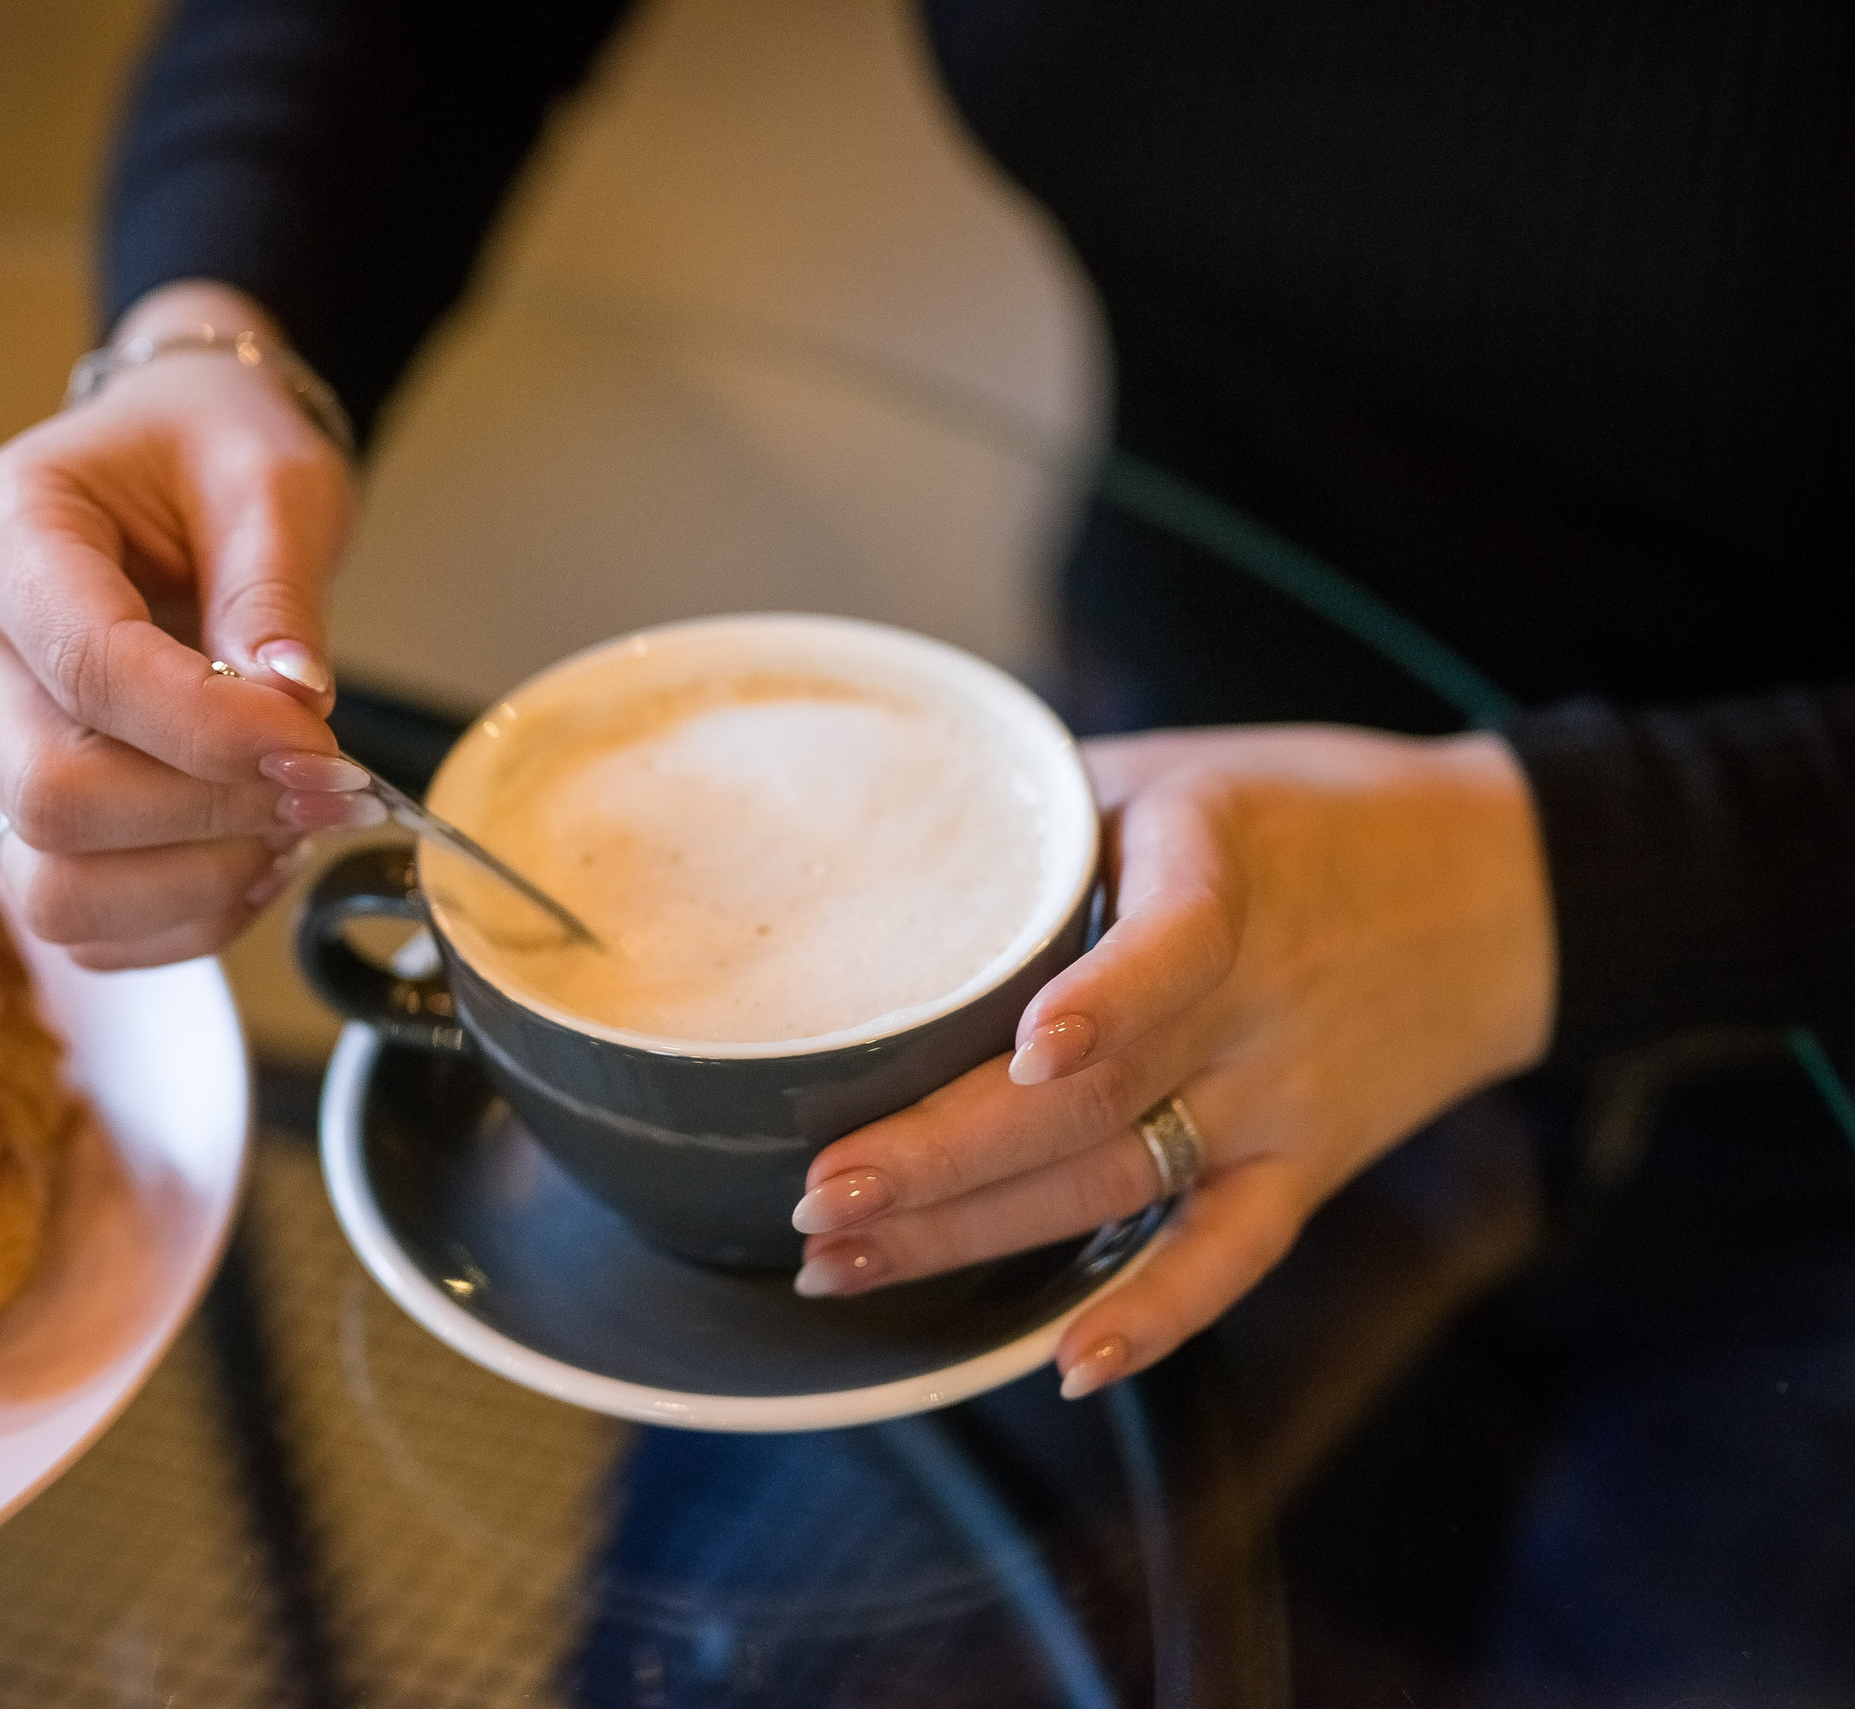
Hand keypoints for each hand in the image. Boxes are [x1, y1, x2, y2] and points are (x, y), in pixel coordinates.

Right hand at [0, 281, 382, 969]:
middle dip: (209, 813)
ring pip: (54, 884)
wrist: (179, 463)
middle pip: (50, 796)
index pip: (88, 669)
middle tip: (326, 787)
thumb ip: (278, 593)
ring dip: (198, 883)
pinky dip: (186, 917)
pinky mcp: (22, 812)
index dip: (213, 730)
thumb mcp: (273, 481)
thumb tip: (292, 710)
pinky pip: (86, 923)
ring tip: (295, 824)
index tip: (320, 742)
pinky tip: (256, 854)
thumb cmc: (214, 454)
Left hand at [787, 725, 1555, 1396]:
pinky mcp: (1307, 1168)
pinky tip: (1063, 1368)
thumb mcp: (1176, 771)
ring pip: (1118, 1183)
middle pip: (1092, 1102)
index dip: (1103, 1003)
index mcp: (1218, 875)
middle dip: (942, 1158)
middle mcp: (1253, 1003)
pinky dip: (1154, 1319)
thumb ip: (1046, 807)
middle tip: (822, 1198)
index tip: (1026, 1049)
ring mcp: (1280, 1100)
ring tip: (845, 1264)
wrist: (1501, 886)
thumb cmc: (1300, 814)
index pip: (1173, 948)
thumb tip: (871, 829)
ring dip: (975, 1237)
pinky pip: (1228, 1259)